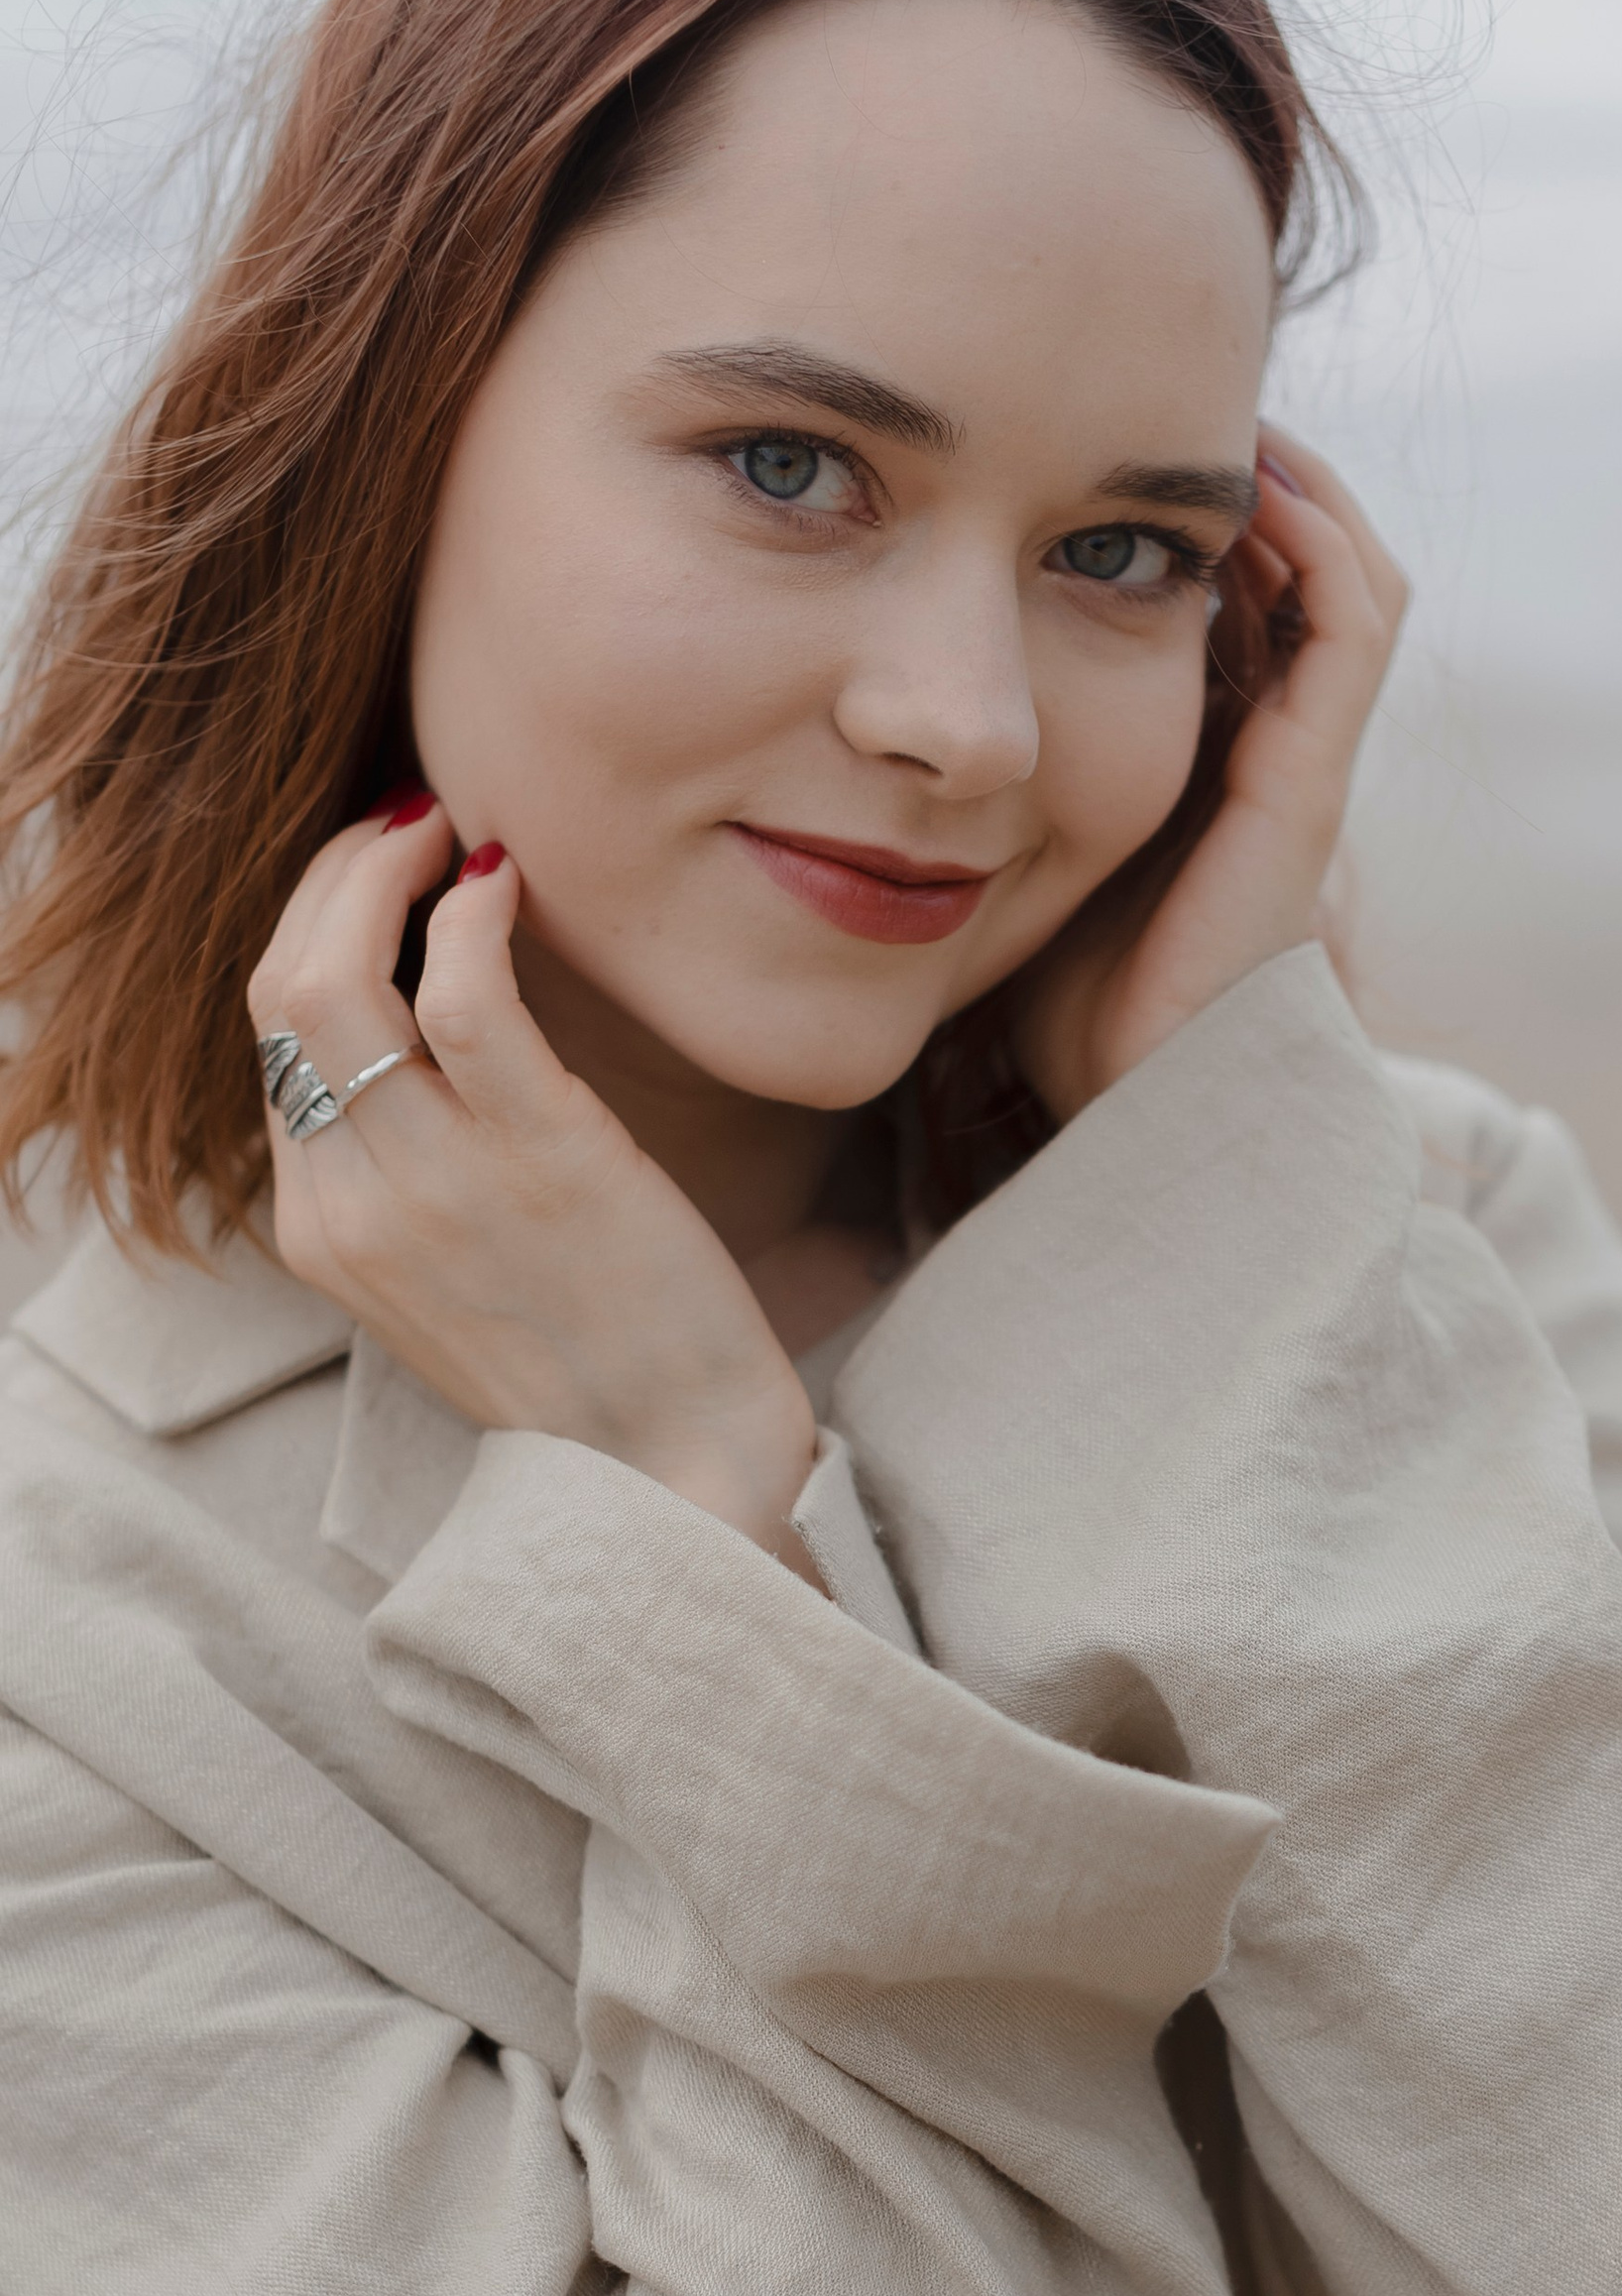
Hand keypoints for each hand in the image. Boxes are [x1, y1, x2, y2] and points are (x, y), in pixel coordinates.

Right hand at [248, 806, 818, 1555]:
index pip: (270, 1037)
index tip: (378, 878)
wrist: (677, 1469)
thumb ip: (411, 1178)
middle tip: (407, 825)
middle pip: (280, 985)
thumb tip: (425, 1045)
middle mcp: (351, 1203)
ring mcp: (435, 1182)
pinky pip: (461, 992)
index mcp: (321, 1230)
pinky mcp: (540, 1157)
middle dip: (333, 876)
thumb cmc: (595, 1365)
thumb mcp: (455, 1281)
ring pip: (337, 973)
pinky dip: (470, 911)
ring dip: (384, 868)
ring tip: (451, 831)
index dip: (317, 929)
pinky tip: (509, 883)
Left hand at [1018, 431, 1405, 1117]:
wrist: (1125, 1114)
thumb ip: (980, 779)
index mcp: (1201, 763)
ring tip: (1225, 416)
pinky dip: (1321, 540)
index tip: (1107, 435)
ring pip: (1341, 581)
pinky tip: (1255, 484)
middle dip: (1242, 480)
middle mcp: (1265, 756)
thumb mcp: (1001, 855)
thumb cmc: (1051, 1009)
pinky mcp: (1312, 783)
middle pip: (1295, 575)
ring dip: (1297, 489)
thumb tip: (884, 690)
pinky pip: (1352, 625)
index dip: (1187, 508)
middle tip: (1176, 398)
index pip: (1231, 599)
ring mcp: (1300, 766)